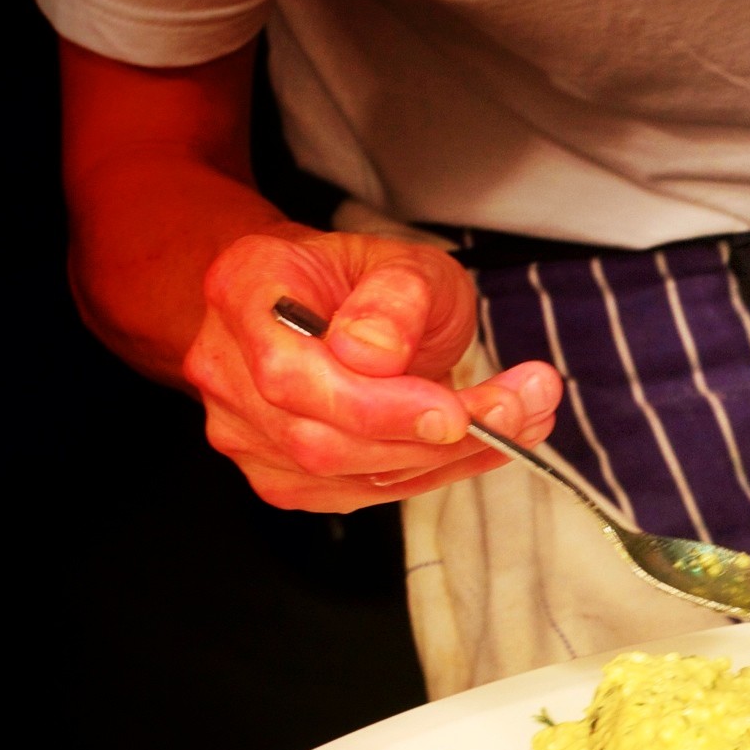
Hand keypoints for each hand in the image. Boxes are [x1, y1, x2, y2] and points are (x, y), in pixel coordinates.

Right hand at [183, 227, 562, 511]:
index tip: (454, 408)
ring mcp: (246, 431)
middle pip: (321, 437)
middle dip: (431, 437)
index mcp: (244, 291)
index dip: (375, 405)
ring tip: (522, 419)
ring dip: (449, 457)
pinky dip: (435, 472)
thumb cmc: (360, 279)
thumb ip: (394, 296)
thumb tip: (372, 352)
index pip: (292, 375)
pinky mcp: (283, 476)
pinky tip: (484, 442)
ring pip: (347, 473)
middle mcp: (226, 367)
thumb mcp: (402, 259)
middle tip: (522, 409)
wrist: (324, 303)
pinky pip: (362, 490)